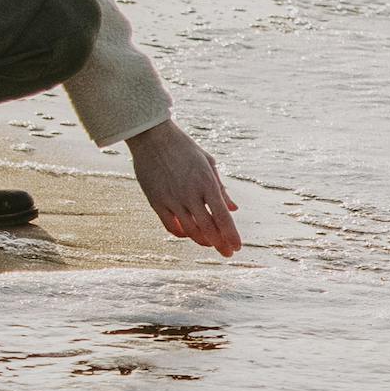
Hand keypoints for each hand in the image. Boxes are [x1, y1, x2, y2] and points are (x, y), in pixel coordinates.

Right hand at [126, 119, 242, 255]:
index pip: (222, 217)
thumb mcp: (208, 163)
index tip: (237, 247)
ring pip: (190, 231)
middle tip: (227, 253)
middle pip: (208, 228)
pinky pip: (170, 226)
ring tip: (210, 244)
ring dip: (202, 241)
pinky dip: (181, 233)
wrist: (152, 136)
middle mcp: (190, 194)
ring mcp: (172, 199)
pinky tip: (188, 234)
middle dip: (220, 244)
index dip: (231, 235)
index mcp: (206, 183)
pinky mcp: (156, 201)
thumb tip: (233, 208)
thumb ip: (220, 188)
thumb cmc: (184, 147)